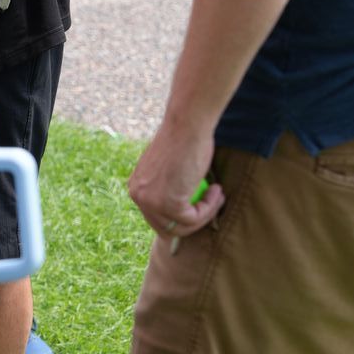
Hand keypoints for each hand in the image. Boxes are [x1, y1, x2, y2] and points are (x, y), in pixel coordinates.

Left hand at [128, 123, 224, 239]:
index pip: (157, 219)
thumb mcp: (169, 171)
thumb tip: (182, 218)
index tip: (201, 208)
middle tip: (213, 202)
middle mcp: (138, 196)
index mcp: (137, 187)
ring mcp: (151, 202)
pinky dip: (210, 207)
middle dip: (194, 222)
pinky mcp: (169, 204)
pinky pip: (194, 219)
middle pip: (167, 229)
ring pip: (183, 227)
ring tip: (217, 193)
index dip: (181, 219)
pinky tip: (216, 189)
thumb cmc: (183, 141)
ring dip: (206, 214)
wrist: (187, 124)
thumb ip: (168, 191)